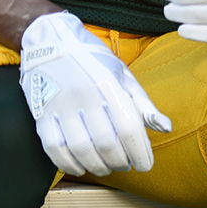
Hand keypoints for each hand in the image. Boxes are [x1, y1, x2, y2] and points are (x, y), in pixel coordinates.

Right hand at [19, 11, 171, 175]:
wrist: (51, 40)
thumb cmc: (94, 61)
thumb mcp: (124, 75)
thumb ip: (144, 104)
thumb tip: (165, 128)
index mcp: (110, 85)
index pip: (129, 128)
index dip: (140, 152)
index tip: (145, 165)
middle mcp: (85, 96)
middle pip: (106, 142)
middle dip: (121, 161)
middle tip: (126, 165)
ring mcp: (60, 106)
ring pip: (81, 149)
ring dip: (97, 165)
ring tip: (107, 167)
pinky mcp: (40, 113)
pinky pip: (53, 148)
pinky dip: (68, 164)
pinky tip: (81, 167)